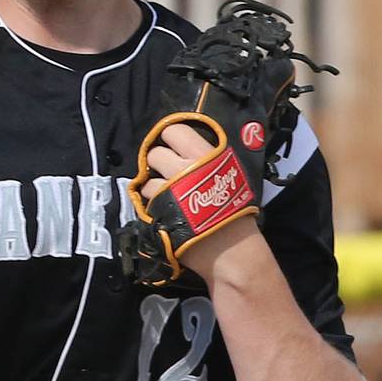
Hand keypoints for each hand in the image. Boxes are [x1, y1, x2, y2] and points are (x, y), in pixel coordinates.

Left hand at [140, 122, 261, 280]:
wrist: (232, 250)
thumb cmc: (235, 212)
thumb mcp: (229, 174)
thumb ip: (205, 158)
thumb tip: (180, 145)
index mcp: (206, 155)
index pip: (174, 130)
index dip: (168, 138)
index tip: (172, 149)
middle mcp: (185, 168)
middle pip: (154, 153)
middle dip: (158, 164)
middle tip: (168, 176)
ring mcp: (170, 190)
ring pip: (147, 181)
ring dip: (154, 190)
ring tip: (170, 200)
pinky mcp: (159, 211)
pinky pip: (146, 202)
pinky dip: (152, 207)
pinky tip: (166, 214)